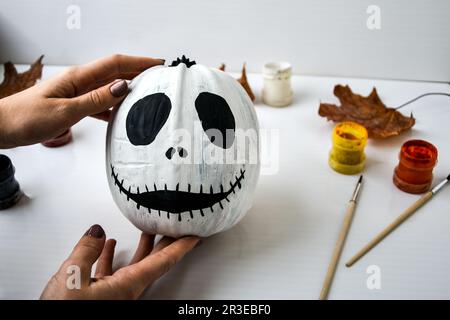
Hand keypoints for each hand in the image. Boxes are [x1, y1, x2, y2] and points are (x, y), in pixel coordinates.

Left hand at [0, 54, 163, 147]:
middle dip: (140, 72)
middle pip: (116, 72)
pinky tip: (123, 115)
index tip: (159, 64)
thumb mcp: (66, 111)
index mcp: (79, 77)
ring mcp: (78, 92)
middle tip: (161, 78)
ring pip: (110, 87)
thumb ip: (96, 100)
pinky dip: (115, 106)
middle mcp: (80, 82)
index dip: (139, 62)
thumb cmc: (27, 118)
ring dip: (130, 89)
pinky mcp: (75, 104)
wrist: (4, 126)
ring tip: (148, 95)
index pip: (116, 64)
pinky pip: (101, 101)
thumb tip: (123, 87)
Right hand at [40, 224, 198, 299]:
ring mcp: (114, 293)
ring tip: (147, 229)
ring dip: (142, 246)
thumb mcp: (72, 279)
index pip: (162, 262)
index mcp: (127, 286)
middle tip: (177, 228)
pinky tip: (108, 244)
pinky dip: (112, 255)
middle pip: (154, 262)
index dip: (180, 247)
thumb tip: (96, 232)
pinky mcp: (100, 295)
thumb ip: (86, 252)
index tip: (195, 236)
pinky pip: (112, 271)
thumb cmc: (65, 313)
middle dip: (167, 243)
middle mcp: (125, 290)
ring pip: (134, 265)